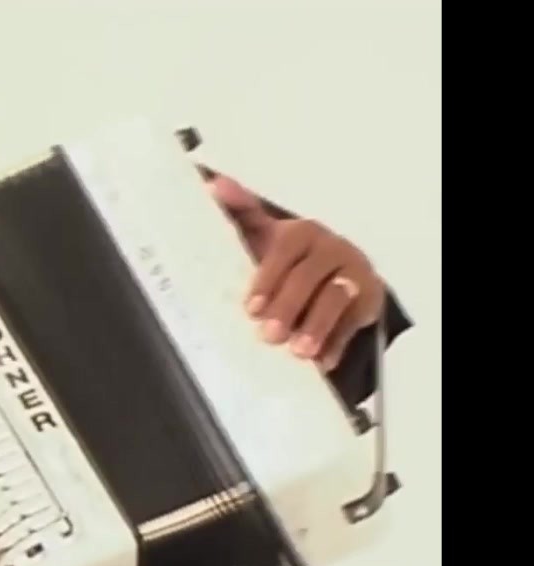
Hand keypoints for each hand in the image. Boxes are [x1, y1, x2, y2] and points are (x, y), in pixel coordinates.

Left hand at [208, 174, 385, 370]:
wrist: (340, 273)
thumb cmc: (292, 258)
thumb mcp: (267, 236)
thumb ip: (241, 213)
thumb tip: (214, 185)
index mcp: (303, 232)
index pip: (286, 249)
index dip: (269, 277)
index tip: (251, 308)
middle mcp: (331, 249)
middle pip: (311, 277)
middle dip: (288, 307)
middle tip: (269, 335)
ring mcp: (354, 274)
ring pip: (337, 299)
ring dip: (317, 326)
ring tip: (298, 351)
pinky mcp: (369, 300)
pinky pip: (354, 324)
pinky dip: (337, 344)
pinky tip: (322, 362)